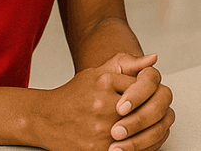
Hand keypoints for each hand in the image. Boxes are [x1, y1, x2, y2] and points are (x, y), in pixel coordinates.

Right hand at [35, 52, 170, 150]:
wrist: (46, 119)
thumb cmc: (75, 95)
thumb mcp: (99, 72)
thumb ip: (128, 64)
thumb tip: (154, 58)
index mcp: (105, 82)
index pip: (143, 86)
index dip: (147, 94)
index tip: (145, 97)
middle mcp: (102, 105)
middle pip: (144, 111)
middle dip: (149, 114)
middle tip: (148, 114)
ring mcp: (100, 129)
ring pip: (138, 132)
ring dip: (143, 131)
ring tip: (139, 127)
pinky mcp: (97, 149)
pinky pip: (127, 149)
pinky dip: (133, 146)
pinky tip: (129, 140)